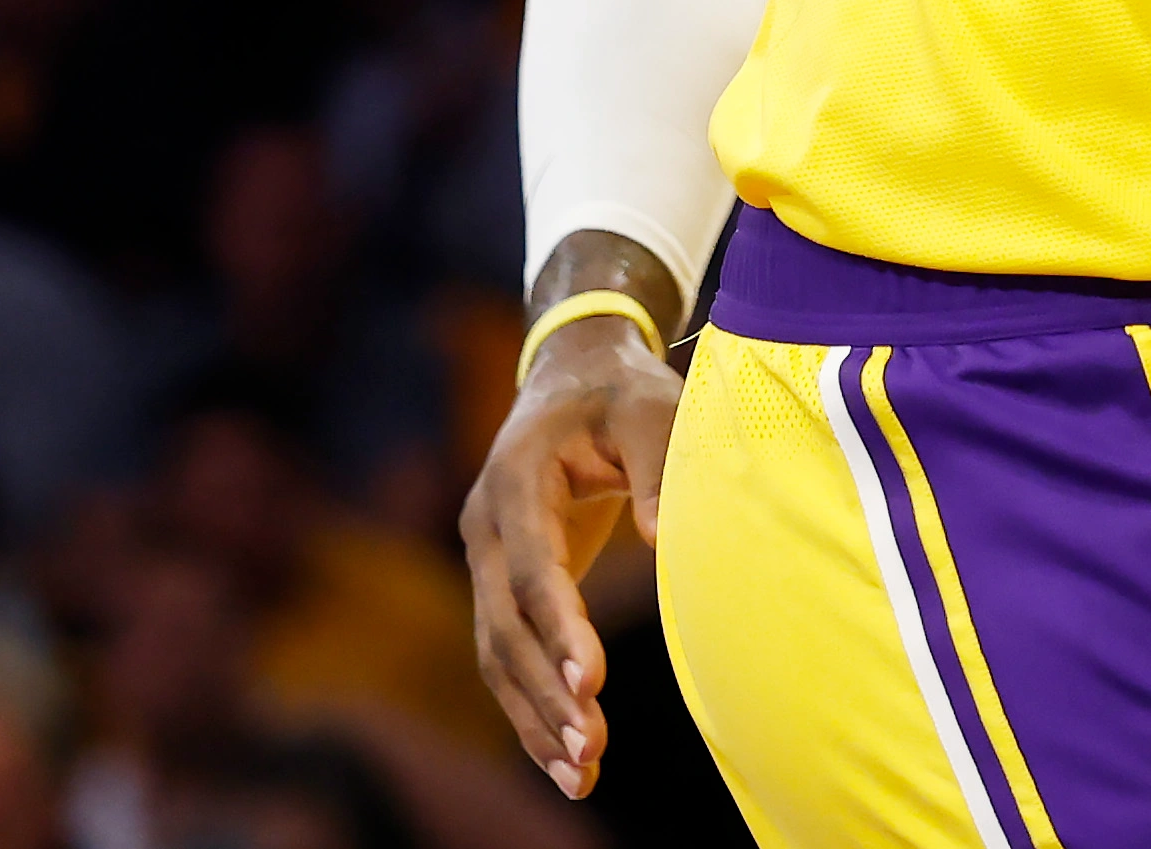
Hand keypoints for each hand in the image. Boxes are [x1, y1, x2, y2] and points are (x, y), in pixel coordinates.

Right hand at [462, 316, 681, 798]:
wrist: (574, 375)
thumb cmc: (622, 393)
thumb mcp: (652, 409)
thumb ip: (659, 466)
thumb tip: (663, 541)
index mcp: (517, 481)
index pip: (532, 568)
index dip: (558, 627)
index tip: (589, 680)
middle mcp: (486, 528)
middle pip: (503, 627)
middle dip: (543, 693)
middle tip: (589, 750)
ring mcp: (486, 561)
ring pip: (497, 655)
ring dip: (533, 717)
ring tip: (579, 774)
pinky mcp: (502, 587)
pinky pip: (507, 657)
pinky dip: (531, 709)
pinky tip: (564, 759)